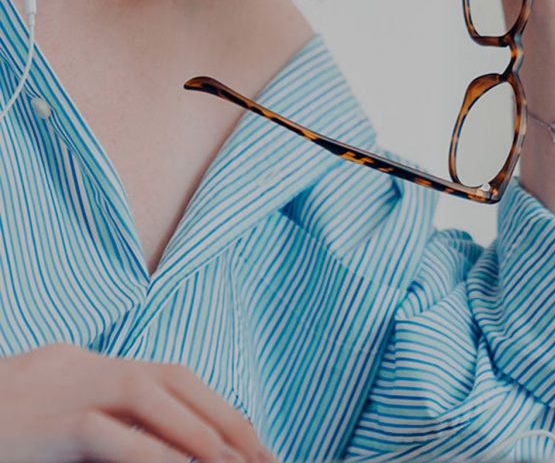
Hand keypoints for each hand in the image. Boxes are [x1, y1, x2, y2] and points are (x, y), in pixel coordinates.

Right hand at [0, 343, 273, 462]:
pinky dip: (151, 454)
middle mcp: (82, 366)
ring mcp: (62, 389)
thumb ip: (101, 428)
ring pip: (148, 396)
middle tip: (266, 458)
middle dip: (225, 418)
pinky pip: (107, 435)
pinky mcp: (46, 424)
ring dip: (199, 432)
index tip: (254, 444)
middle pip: (172, 380)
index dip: (216, 407)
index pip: (169, 376)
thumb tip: (159, 447)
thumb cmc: (2, 426)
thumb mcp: (52, 422)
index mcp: (87, 364)